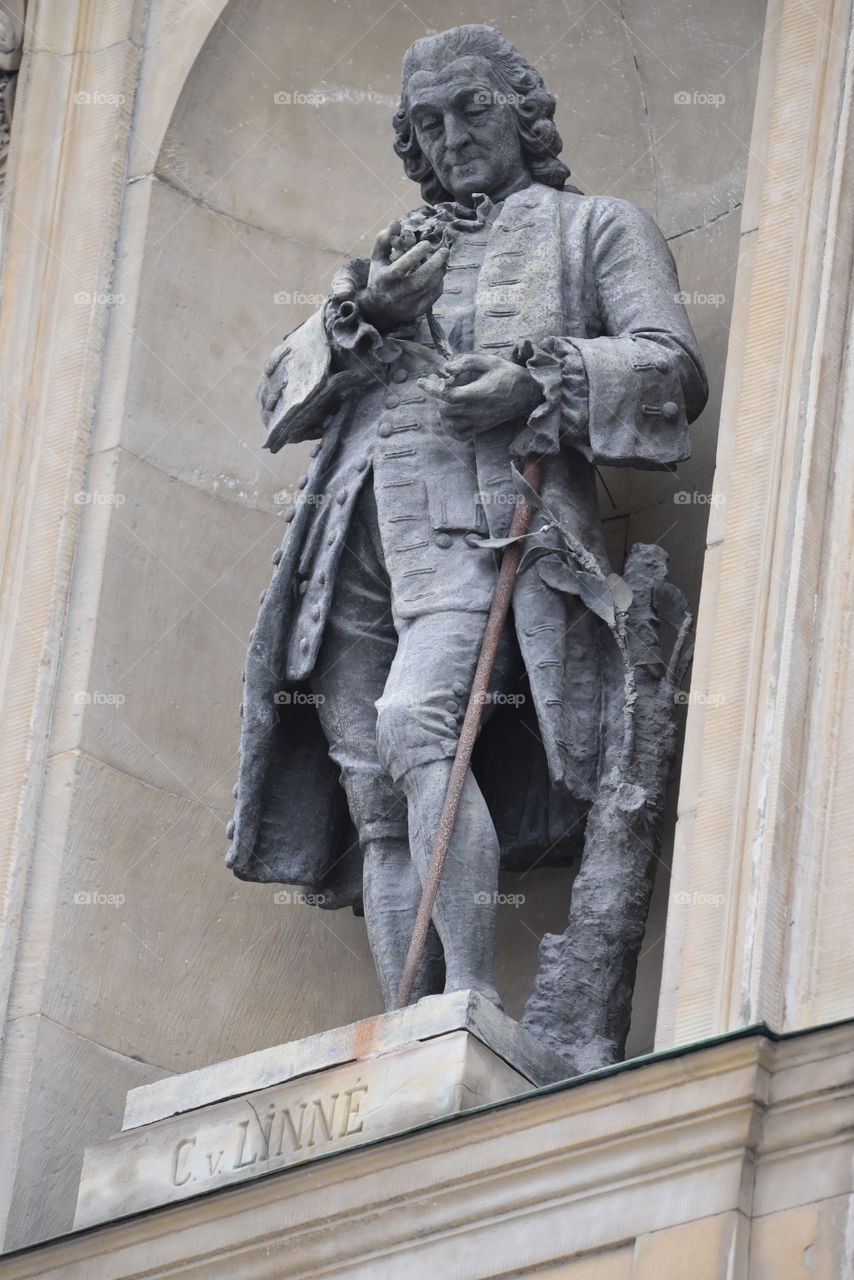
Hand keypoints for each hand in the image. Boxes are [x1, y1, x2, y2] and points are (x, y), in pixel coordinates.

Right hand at [357, 220, 449, 330]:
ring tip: (443, 259)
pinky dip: (439, 282)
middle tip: (444, 251)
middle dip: (434, 264)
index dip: (414, 255)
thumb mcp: (377, 258)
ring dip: (439, 272)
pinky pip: (433, 296)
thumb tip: (396, 222)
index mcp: (384, 280)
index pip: (400, 268)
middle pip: (419, 281)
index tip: (427, 244)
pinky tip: (439, 273)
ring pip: (429, 288)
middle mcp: (395, 295)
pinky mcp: (417, 311)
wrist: (378, 309)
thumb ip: (384, 239)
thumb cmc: (380, 276)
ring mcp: (407, 305)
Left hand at [419, 353, 543, 433]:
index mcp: (478, 393)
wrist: (528, 394)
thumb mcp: (490, 361)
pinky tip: (451, 416)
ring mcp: (479, 422)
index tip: (422, 381)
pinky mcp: (481, 428)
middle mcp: (477, 410)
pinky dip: (450, 428)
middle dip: (437, 397)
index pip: (448, 395)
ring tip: (444, 398)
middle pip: (445, 410)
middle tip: (436, 384)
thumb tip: (447, 368)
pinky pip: (460, 435)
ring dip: (442, 411)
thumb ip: (467, 362)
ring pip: (450, 424)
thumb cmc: (508, 374)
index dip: (432, 388)